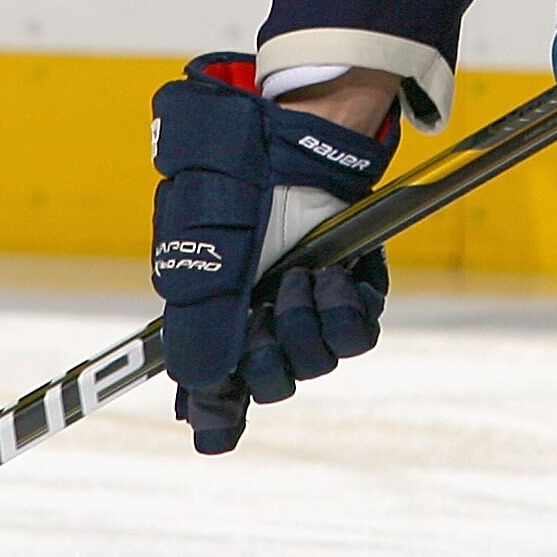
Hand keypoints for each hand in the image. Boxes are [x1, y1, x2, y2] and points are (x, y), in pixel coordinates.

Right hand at [150, 55, 396, 454]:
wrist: (299, 126)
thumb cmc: (236, 171)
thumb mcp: (203, 243)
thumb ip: (198, 317)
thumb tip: (198, 385)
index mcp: (209, 302)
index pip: (210, 381)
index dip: (214, 410)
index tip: (217, 430)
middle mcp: (256, 308)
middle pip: (268, 381)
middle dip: (267, 360)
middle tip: (264, 314)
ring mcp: (304, 298)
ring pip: (314, 362)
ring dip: (306, 327)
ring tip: (301, 276)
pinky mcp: (350, 283)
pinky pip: (358, 333)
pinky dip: (344, 311)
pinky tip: (331, 274)